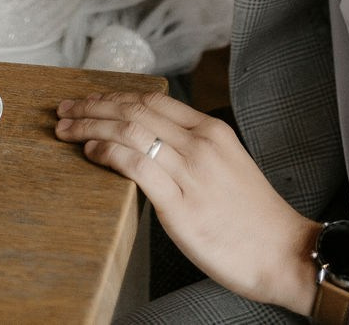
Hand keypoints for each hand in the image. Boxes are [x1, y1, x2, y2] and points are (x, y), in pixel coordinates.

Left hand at [55, 90, 319, 311]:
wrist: (283, 252)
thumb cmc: (255, 217)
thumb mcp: (227, 166)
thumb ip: (194, 150)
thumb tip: (154, 144)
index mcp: (211, 130)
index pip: (153, 100)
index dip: (115, 97)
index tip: (90, 100)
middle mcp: (200, 143)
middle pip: (135, 110)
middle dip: (94, 106)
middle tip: (66, 109)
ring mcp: (191, 172)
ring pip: (130, 131)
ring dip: (91, 126)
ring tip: (67, 129)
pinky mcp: (181, 204)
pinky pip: (137, 165)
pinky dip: (109, 153)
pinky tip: (91, 153)